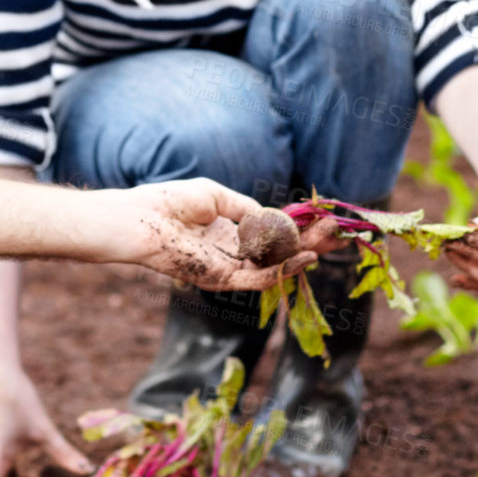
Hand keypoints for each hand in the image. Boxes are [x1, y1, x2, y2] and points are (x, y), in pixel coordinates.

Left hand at [102, 179, 316, 287]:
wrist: (139, 219)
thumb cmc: (169, 202)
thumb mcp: (216, 196)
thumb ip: (247, 209)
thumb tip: (275, 218)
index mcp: (229, 232)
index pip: (272, 234)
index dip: (298, 228)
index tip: (324, 220)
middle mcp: (232, 253)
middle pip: (279, 252)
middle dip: (310, 244)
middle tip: (338, 234)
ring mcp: (228, 268)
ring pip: (275, 267)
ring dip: (304, 256)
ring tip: (329, 241)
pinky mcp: (221, 280)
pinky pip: (259, 279)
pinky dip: (284, 270)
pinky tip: (306, 257)